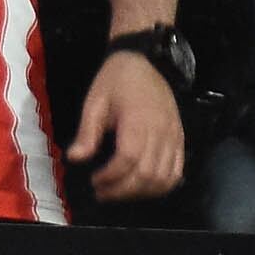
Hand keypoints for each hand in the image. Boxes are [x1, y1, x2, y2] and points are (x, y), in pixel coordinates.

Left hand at [69, 50, 186, 201]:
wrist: (143, 62)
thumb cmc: (115, 81)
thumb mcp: (95, 102)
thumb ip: (87, 133)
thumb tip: (75, 158)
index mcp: (138, 119)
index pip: (128, 158)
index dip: (111, 176)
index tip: (94, 179)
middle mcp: (161, 131)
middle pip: (147, 174)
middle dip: (122, 190)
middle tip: (102, 192)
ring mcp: (174, 137)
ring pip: (163, 178)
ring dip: (140, 192)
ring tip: (119, 191)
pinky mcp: (179, 140)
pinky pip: (177, 172)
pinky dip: (161, 186)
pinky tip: (141, 188)